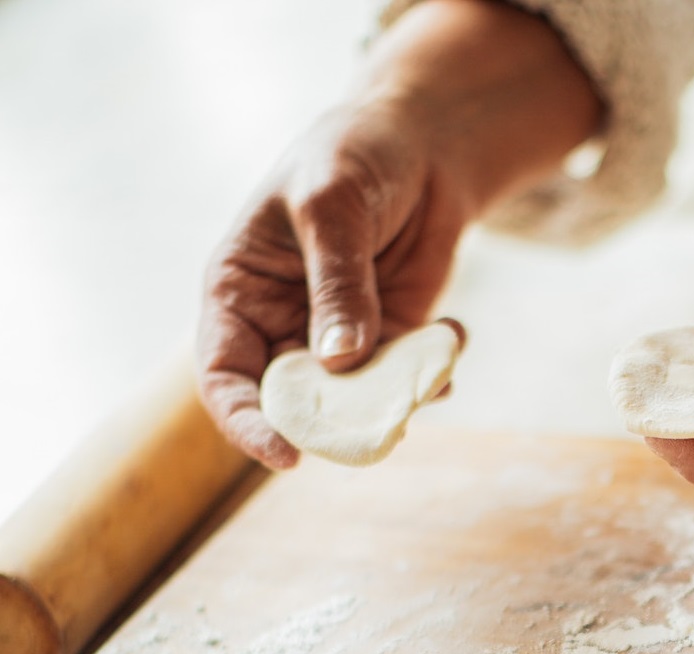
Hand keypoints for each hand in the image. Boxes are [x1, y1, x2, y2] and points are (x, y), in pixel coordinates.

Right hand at [198, 96, 466, 468]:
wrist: (421, 144)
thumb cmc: (353, 157)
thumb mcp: (333, 207)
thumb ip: (337, 284)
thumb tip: (340, 363)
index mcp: (239, 293)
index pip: (224, 375)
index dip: (247, 421)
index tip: (288, 454)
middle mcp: (283, 326)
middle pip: (293, 402)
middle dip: (336, 422)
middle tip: (381, 424)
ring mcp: (339, 338)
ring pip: (356, 399)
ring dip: (393, 401)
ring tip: (431, 376)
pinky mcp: (392, 339)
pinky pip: (406, 378)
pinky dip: (431, 374)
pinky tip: (454, 335)